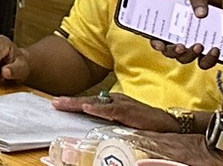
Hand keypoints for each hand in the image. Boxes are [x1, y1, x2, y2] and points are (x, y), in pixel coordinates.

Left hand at [51, 93, 179, 133]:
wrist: (168, 123)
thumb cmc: (146, 122)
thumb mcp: (125, 120)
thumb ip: (111, 119)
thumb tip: (94, 121)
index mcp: (112, 102)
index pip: (89, 102)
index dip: (73, 103)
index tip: (58, 103)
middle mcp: (114, 100)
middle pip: (88, 100)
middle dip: (70, 102)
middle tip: (53, 103)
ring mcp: (121, 104)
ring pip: (95, 102)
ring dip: (78, 103)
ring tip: (62, 104)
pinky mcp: (129, 111)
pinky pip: (111, 109)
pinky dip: (98, 108)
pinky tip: (87, 107)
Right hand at [154, 0, 222, 68]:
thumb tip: (199, 14)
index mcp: (174, 20)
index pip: (158, 34)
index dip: (155, 42)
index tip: (159, 43)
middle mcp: (183, 35)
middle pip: (170, 51)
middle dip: (173, 51)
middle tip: (181, 46)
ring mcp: (197, 45)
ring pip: (185, 59)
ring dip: (189, 56)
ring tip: (199, 46)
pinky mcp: (212, 53)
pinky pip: (205, 63)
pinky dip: (208, 60)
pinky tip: (215, 49)